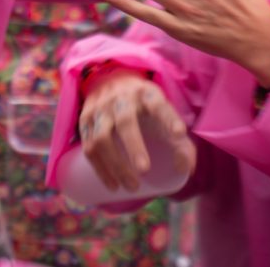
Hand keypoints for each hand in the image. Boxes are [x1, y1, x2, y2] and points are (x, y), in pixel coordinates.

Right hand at [79, 70, 194, 191]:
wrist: (109, 82)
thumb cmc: (145, 108)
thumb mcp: (165, 115)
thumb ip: (180, 142)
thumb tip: (184, 169)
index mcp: (146, 95)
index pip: (158, 105)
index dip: (168, 118)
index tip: (179, 133)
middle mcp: (121, 99)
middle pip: (125, 122)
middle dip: (134, 147)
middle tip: (145, 170)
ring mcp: (100, 109)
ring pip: (102, 137)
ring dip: (116, 165)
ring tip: (132, 186)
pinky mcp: (85, 120)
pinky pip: (89, 147)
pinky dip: (100, 168)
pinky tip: (113, 184)